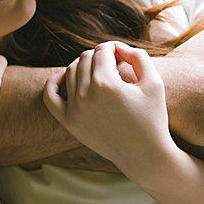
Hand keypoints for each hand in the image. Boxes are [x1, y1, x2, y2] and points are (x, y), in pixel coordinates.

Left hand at [43, 42, 172, 176]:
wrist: (144, 156)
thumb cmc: (152, 118)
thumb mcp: (154, 82)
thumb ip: (137, 56)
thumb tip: (117, 47)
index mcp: (106, 83)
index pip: (102, 50)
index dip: (115, 49)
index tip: (124, 57)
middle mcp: (86, 95)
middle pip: (86, 58)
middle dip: (101, 57)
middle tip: (116, 66)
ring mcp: (74, 109)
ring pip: (71, 71)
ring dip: (85, 66)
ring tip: (102, 74)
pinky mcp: (68, 122)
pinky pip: (49, 96)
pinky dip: (54, 82)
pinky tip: (64, 75)